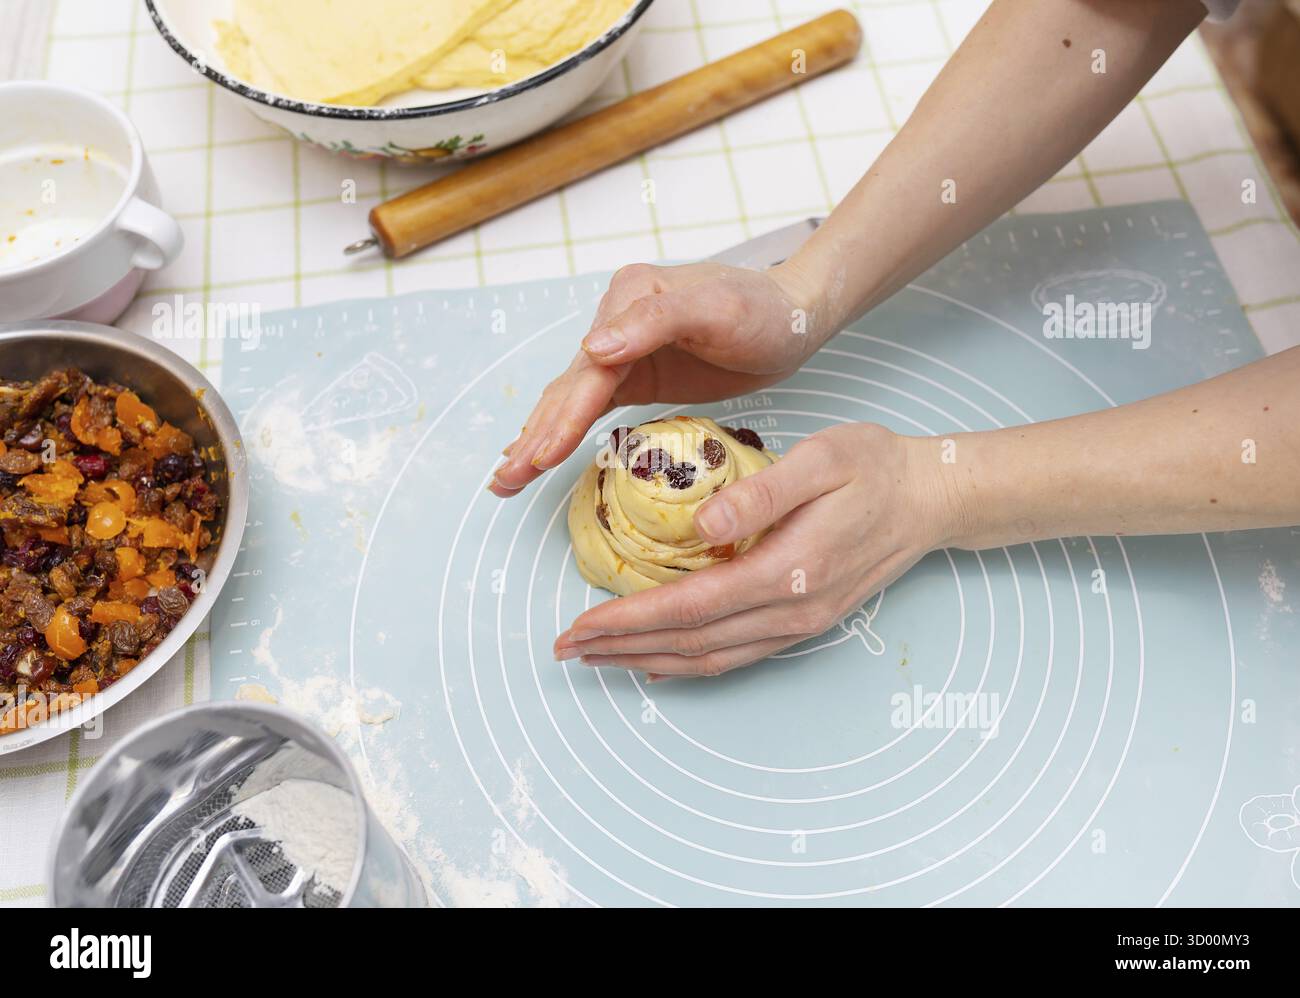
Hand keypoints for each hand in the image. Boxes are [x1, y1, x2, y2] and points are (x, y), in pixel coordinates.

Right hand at [490, 259, 819, 496]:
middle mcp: (617, 320)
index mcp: (630, 299)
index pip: (591, 370)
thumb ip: (654, 322)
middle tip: (505, 480)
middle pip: (570, 387)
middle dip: (536, 436)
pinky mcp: (635, 372)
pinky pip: (591, 403)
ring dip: (539, 437)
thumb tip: (592, 349)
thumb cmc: (763, 309)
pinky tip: (540, 451)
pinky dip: (563, 428)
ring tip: (506, 477)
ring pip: (572, 398)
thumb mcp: (716, 309)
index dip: (565, 417)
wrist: (794, 316)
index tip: (541, 456)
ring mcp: (623, 348)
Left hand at [552, 423, 954, 677]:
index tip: (580, 622)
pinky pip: (735, 655)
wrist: (932, 498)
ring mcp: (800, 623)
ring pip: (710, 658)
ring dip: (647, 660)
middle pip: (691, 643)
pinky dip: (689, 662)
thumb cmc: (875, 468)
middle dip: (622, 647)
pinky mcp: (804, 621)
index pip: (691, 605)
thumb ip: (762, 493)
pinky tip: (658, 662)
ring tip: (597, 659)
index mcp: (789, 570)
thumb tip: (702, 525)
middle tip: (565, 648)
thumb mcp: (822, 458)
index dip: (630, 619)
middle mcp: (792, 610)